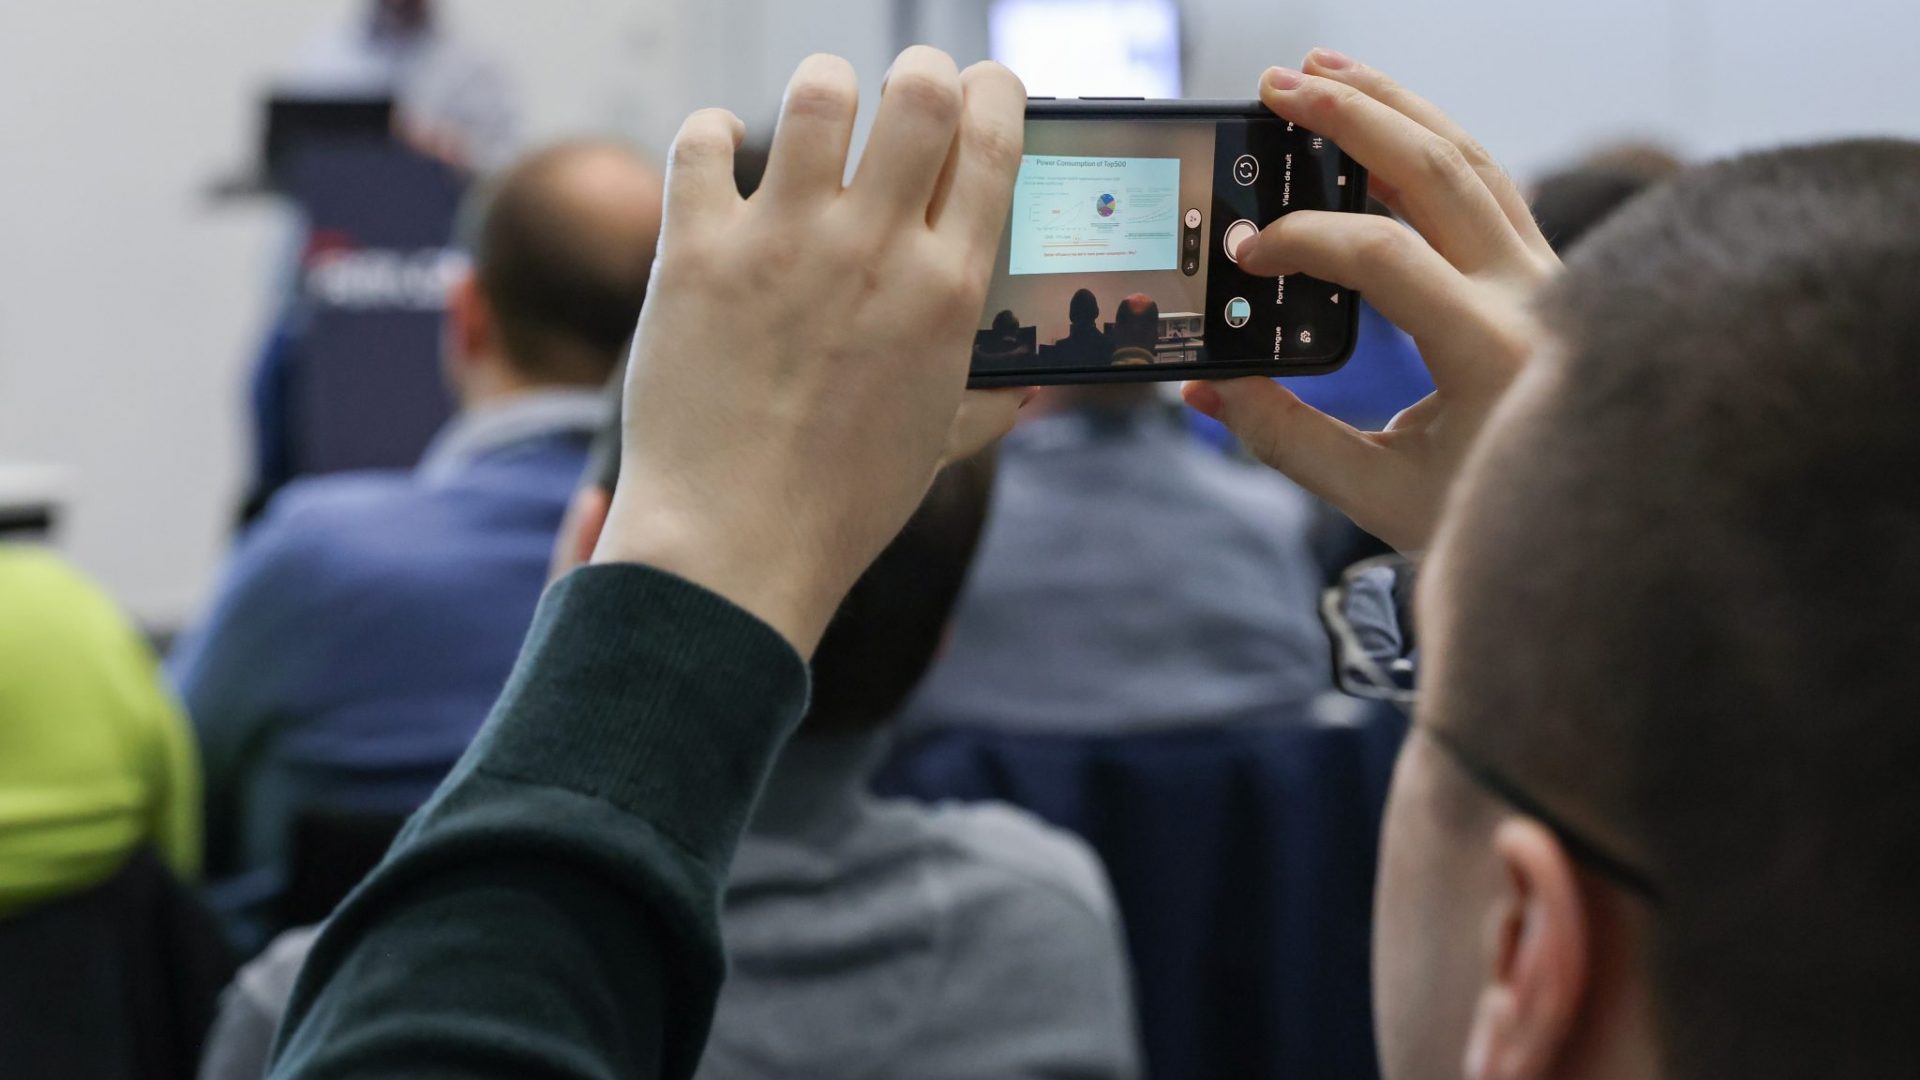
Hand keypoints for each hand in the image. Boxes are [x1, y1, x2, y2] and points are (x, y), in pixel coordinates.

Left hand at [594, 48, 1026, 653]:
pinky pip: (702, 141)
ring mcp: (783, 243)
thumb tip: (1020, 390)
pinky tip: (720, 156)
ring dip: (826, 89)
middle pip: (921, 91)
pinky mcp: (697, 252)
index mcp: (948, 292)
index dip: (993, 92)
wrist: (734, 546)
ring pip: (819, 92)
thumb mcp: (936, 448)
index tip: (982, 91)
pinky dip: (711, 133)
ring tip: (818, 116)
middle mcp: (875, 250)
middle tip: (907, 89)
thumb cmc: (842, 506)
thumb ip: (983, 405)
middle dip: (922, 71)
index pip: (993, 140)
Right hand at [1183, 49, 1559, 552]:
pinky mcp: (1544, 270)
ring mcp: (1548, 274)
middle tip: (1277, 88)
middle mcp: (1532, 296)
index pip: (1384, 256)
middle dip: (1350, 118)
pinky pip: (1487, 183)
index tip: (1246, 254)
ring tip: (1324, 70)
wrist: (1594, 525)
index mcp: (1492, 350)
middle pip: (1437, 169)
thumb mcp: (1376, 492)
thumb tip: (1206, 386)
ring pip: (1470, 158)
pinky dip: (1429, 142)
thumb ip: (1284, 438)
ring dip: (1394, 106)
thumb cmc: (1487, 517)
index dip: (1302, 240)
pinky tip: (1380, 124)